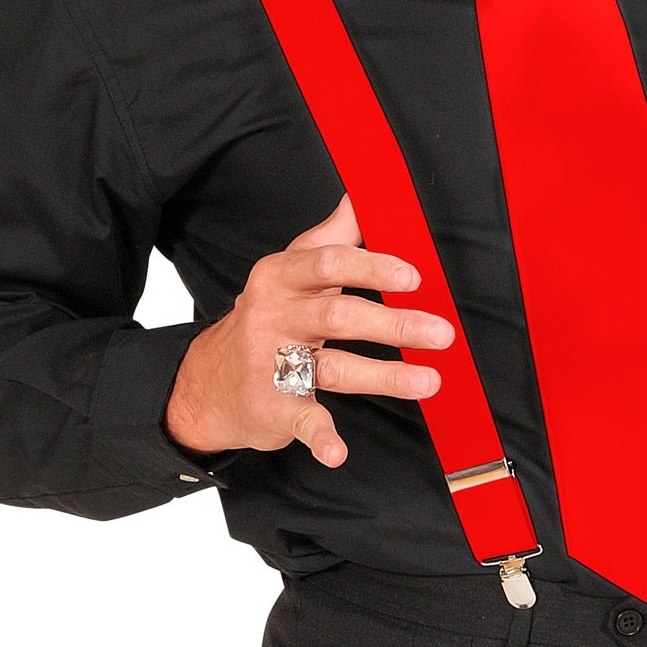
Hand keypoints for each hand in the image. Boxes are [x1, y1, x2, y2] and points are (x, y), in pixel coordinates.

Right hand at [164, 194, 453, 464]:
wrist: (205, 383)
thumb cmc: (265, 317)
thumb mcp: (287, 269)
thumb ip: (329, 236)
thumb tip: (362, 195)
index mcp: (280, 277)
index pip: (329, 264)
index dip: (373, 268)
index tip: (413, 276)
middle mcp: (274, 318)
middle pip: (338, 317)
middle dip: (394, 324)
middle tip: (440, 331)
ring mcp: (271, 365)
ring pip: (333, 369)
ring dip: (384, 376)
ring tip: (429, 380)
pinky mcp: (272, 407)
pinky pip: (301, 421)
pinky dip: (320, 438)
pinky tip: (338, 452)